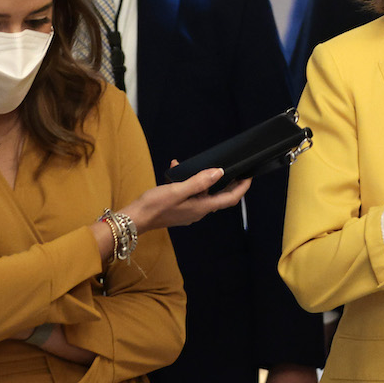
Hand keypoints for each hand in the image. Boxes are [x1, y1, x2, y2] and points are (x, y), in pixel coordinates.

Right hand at [123, 164, 250, 233]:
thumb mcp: (178, 190)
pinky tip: (176, 169)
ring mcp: (189, 210)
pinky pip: (189, 193)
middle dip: (228, 182)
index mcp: (202, 207)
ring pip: (203, 192)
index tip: (249, 176)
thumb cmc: (155, 205)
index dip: (241, 188)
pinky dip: (187, 181)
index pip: (229, 199)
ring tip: (194, 164)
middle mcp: (198, 210)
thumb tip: (219, 172)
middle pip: (219, 196)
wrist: (135, 218)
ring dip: (202, 178)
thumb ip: (199, 181)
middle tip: (235, 169)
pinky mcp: (180, 208)